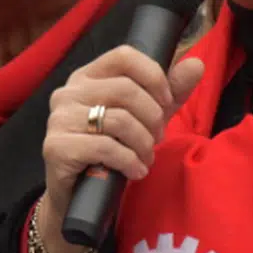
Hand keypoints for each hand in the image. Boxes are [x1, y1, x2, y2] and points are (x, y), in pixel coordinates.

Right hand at [37, 46, 204, 252]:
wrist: (80, 196)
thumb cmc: (114, 148)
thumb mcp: (148, 116)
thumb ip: (172, 90)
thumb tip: (196, 64)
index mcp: (89, 76)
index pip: (124, 56)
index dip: (153, 76)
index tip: (167, 100)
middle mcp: (69, 92)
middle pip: (126, 89)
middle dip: (153, 117)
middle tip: (158, 138)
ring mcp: (58, 119)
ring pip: (118, 119)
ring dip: (143, 143)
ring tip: (147, 157)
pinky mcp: (56, 147)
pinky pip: (105, 147)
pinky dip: (130, 160)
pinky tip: (136, 170)